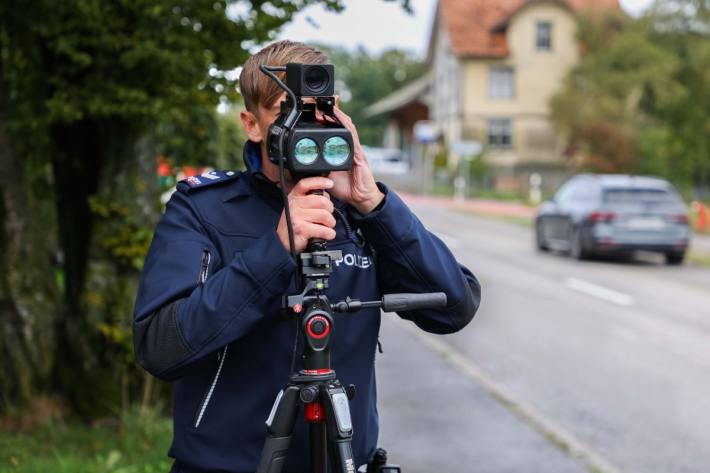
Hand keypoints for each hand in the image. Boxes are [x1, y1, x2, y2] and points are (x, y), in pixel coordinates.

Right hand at [277, 177, 336, 253]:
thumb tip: (326, 195)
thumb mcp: (298, 207)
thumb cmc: (294, 224)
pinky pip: (323, 230)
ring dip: (331, 223)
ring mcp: (296, 216)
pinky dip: (329, 234)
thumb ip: (309, 200)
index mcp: (294, 197)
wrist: (283, 241)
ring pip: (325, 215)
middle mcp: (294, 204)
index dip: (319, 181)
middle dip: (330, 210)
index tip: (330, 183)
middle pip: (322, 201)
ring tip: (327, 226)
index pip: (305, 184)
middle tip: (328, 216)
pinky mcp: (301, 228)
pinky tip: (327, 234)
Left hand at [320, 98, 384, 214]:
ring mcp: (355, 150)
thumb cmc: (345, 188)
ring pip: (347, 128)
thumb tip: (305, 163)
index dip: (326, 121)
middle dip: (330, 114)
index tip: (315, 114)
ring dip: (338, 117)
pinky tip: (340, 120)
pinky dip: (346, 128)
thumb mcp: (326, 176)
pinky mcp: (359, 155)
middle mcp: (349, 147)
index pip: (334, 131)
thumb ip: (319, 167)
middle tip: (317, 107)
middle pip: (341, 125)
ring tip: (327, 108)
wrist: (360, 198)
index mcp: (341, 151)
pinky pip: (352, 138)